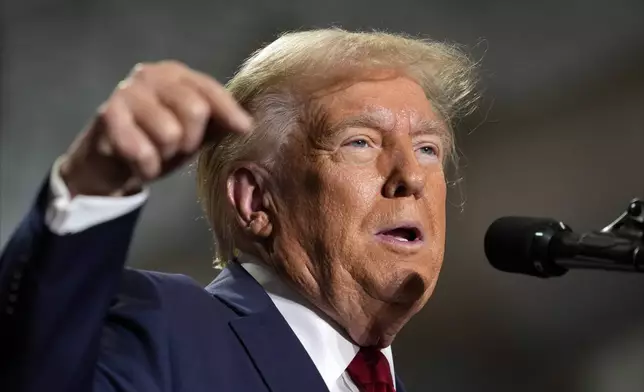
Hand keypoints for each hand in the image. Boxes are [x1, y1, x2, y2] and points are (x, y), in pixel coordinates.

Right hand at [59, 60, 251, 196]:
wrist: (109, 160)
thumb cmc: (157, 141)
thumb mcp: (193, 132)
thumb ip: (218, 123)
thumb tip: (247, 125)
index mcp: (176, 74)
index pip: (210, 89)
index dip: (229, 111)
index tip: (245, 129)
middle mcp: (151, 75)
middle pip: (195, 110)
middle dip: (192, 140)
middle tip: (179, 149)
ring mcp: (127, 92)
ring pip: (170, 133)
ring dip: (167, 155)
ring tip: (156, 154)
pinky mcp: (107, 115)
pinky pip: (142, 150)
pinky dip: (147, 167)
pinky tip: (141, 165)